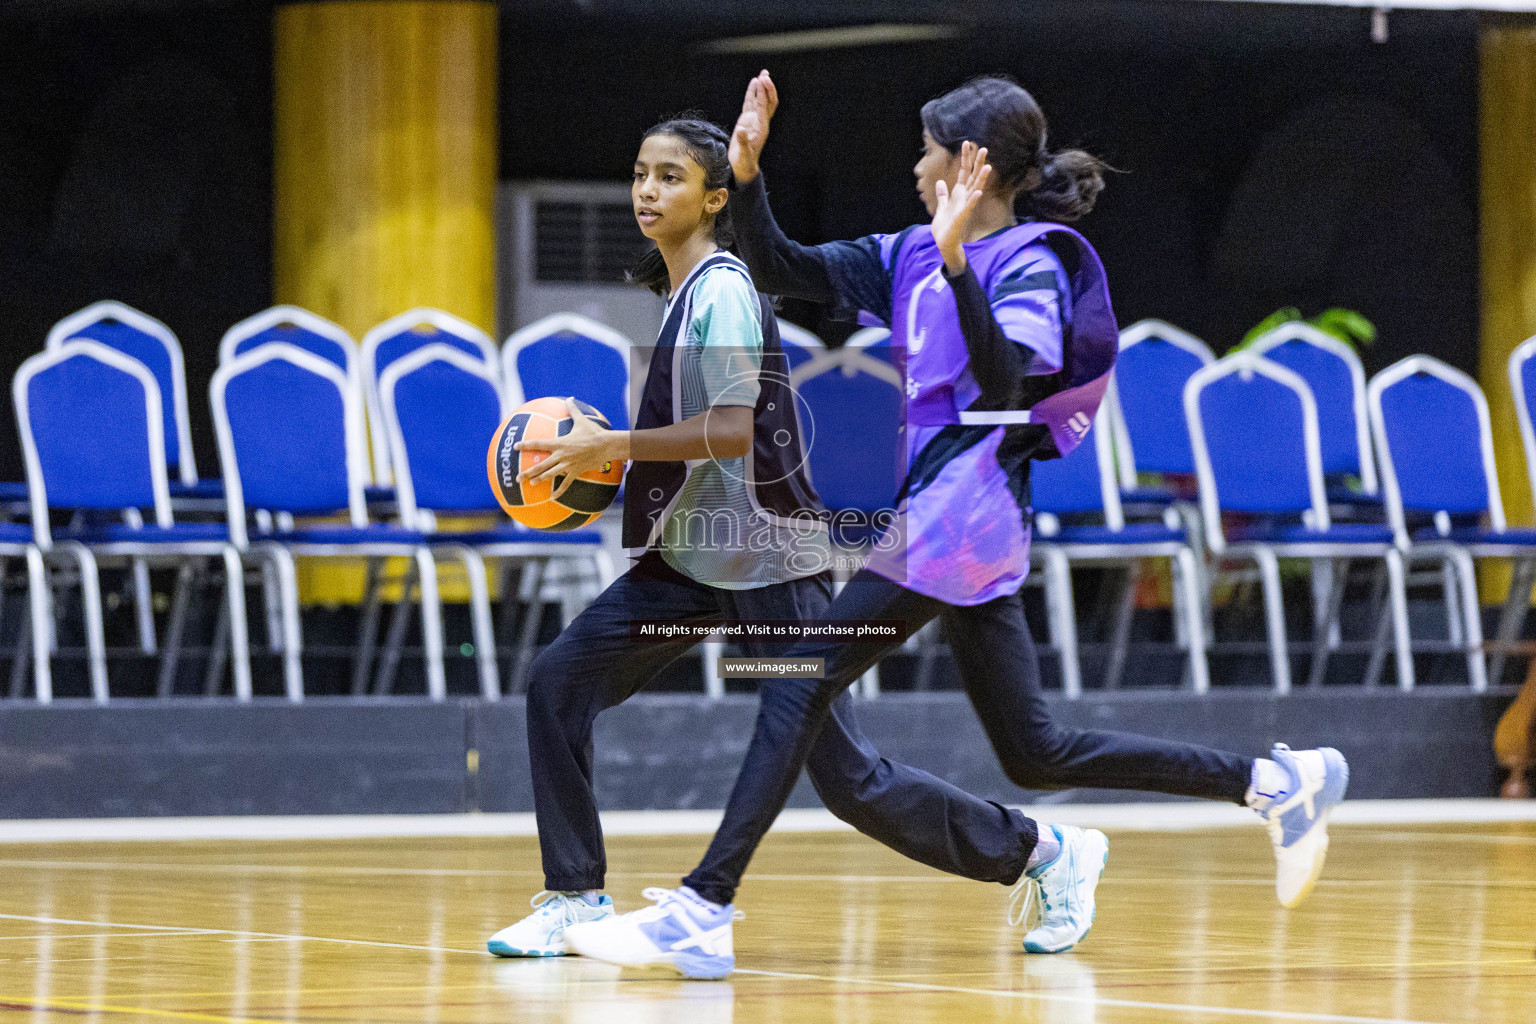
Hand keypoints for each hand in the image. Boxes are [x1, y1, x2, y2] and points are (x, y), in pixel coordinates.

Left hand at [515, 398, 626, 500]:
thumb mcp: (581, 420)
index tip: (516, 447)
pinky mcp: (576, 471)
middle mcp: (561, 455)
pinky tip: (552, 497)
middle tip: (517, 477)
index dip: (526, 445)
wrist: (606, 445)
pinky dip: (559, 491)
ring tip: (531, 484)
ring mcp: (568, 465)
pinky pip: (566, 483)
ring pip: (550, 474)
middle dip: (528, 472)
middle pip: (541, 465)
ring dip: (540, 479)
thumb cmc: (593, 432)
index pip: (539, 444)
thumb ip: (573, 410)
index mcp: (559, 443)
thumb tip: (570, 398)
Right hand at [729, 69, 777, 183]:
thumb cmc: (743, 161)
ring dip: (762, 87)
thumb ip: (742, 141)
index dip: (763, 93)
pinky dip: (753, 93)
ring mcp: (755, 120)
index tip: (761, 81)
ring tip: (762, 73)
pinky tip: (753, 83)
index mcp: (761, 128)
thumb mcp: (743, 153)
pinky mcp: (748, 120)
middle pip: (768, 101)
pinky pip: (752, 103)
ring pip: (761, 100)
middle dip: (767, 87)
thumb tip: (740, 130)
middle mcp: (760, 122)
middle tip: (765, 74)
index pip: (763, 106)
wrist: (743, 166)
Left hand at [932, 142, 991, 275]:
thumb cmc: (945, 227)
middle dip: (977, 162)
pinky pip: (969, 206)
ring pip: (974, 189)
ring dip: (981, 178)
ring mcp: (965, 206)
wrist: (944, 242)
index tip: (967, 143)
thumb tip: (940, 182)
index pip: (964, 172)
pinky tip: (978, 192)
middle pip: (972, 176)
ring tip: (988, 166)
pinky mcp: (962, 217)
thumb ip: (942, 195)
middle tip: (984, 148)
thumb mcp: (941, 207)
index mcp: (959, 194)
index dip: (965, 158)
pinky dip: (973, 199)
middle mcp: (964, 198)